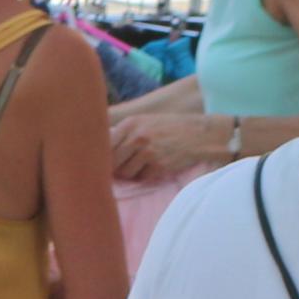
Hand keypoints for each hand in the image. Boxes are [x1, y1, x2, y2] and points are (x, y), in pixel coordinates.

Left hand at [108, 108, 234, 184]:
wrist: (197, 133)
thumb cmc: (168, 127)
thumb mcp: (144, 121)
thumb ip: (124, 133)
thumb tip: (100, 150)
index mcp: (130, 123)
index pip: (104, 145)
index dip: (102, 156)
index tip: (102, 162)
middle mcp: (137, 137)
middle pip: (112, 162)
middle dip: (116, 168)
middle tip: (122, 168)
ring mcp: (148, 152)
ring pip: (125, 173)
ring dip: (130, 174)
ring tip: (140, 166)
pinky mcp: (158, 165)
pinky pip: (142, 178)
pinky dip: (145, 176)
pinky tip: (153, 167)